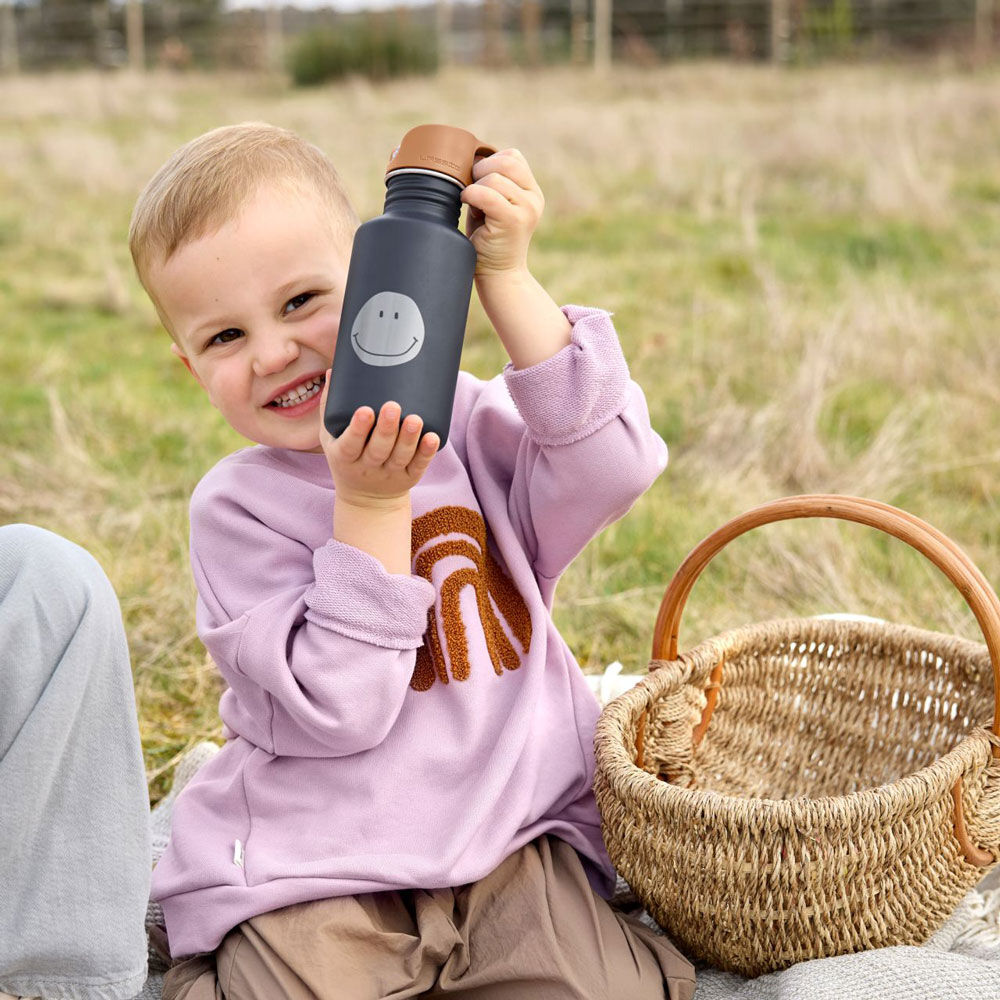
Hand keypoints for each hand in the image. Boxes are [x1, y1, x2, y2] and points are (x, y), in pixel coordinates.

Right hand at [319, 385, 438, 507]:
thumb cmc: (348, 457)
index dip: (357, 429)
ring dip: (409, 438)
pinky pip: (419, 465)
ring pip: (400, 456)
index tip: (365, 410)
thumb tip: (335, 370)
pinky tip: (433, 437)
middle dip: (386, 429)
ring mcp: (390, 474)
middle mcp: (367, 467)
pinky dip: (427, 453)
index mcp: (344, 457)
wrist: (366, 498)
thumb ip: (331, 406)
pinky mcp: (410, 477)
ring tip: (415, 419)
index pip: (349, 444)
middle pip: (377, 450)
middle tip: (393, 406)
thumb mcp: (331, 437)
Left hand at [461, 148, 543, 277]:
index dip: (490, 162)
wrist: (498, 275)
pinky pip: (487, 194)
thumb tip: (472, 158)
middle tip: (473, 193)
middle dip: (482, 172)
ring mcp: (527, 208)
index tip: (480, 184)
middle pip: (506, 162)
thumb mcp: (493, 204)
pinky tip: (469, 205)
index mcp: (531, 191)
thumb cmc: (489, 240)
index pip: (512, 156)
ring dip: (476, 189)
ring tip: (476, 208)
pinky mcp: (514, 220)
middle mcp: (534, 198)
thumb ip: (491, 181)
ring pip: (494, 177)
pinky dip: (471, 196)